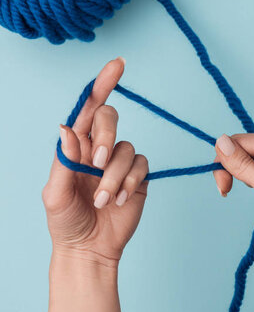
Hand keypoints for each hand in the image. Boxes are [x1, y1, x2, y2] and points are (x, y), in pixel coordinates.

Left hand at [42, 58, 148, 264]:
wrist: (89, 248)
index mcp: (75, 147)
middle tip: (96, 165)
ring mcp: (119, 163)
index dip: (102, 84)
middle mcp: (98, 149)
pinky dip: (131, 181)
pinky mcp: (138, 177)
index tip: (118, 64)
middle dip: (105, 138)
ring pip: (127, 148)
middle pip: (110, 120)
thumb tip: (66, 127)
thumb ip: (63, 159)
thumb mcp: (54, 193)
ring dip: (115, 175)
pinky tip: (121, 198)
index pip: (88, 109)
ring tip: (104, 199)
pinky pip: (141, 165)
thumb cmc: (66, 221)